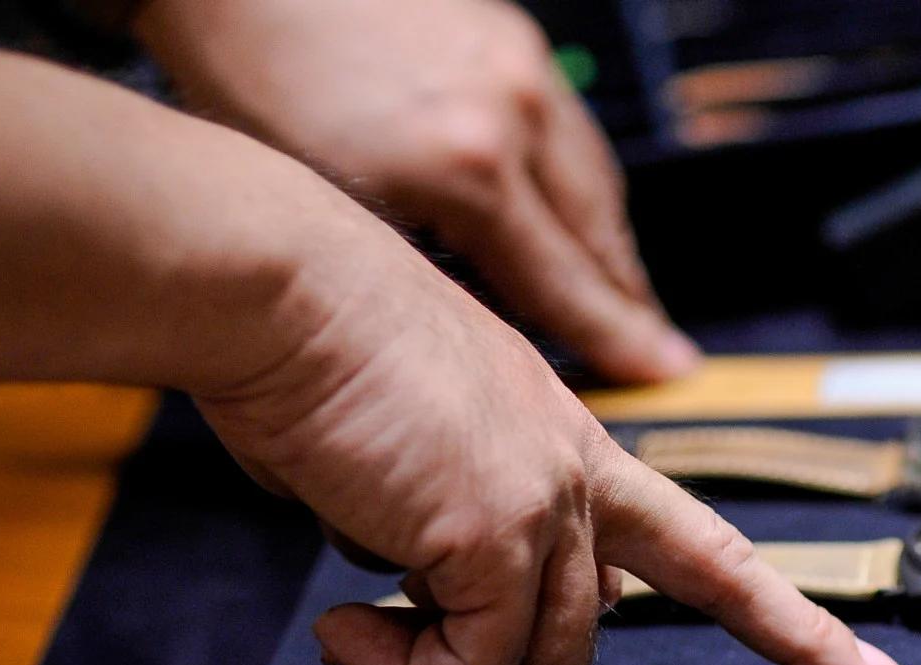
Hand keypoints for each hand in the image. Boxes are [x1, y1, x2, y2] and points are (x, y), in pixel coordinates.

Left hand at [135, 0, 695, 384]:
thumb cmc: (258, 81)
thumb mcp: (329, 212)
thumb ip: (413, 276)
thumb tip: (469, 337)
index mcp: (463, 167)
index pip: (563, 282)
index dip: (614, 337)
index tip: (662, 372)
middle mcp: (511, 113)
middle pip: (600, 233)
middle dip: (628, 298)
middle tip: (656, 350)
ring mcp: (520, 68)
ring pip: (595, 179)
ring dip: (609, 242)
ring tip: (619, 294)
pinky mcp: (515, 37)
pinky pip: (571, 131)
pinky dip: (578, 183)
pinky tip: (571, 213)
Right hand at [198, 191, 906, 664]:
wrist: (284, 291)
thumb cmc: (327, 351)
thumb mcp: (426, 441)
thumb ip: (462, 518)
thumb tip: (436, 593)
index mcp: (577, 443)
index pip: (708, 549)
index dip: (790, 622)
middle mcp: (583, 473)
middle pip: (599, 626)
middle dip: (506, 656)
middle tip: (409, 648)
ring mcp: (551, 503)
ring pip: (537, 659)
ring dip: (439, 662)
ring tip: (362, 622)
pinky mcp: (496, 534)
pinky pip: (467, 662)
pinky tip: (345, 627)